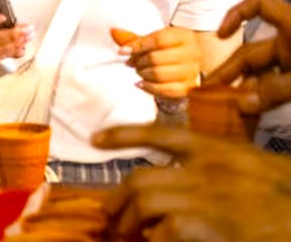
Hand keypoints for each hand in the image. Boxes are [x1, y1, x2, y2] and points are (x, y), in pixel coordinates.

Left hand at [92, 124, 290, 240]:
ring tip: (125, 232)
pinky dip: (156, 237)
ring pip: (146, 202)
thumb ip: (211, 167)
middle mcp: (204, 170)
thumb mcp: (248, 164)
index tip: (95, 140)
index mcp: (214, 149)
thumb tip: (172, 180)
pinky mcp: (214, 227)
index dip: (122, 136)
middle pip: (140, 178)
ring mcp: (207, 198)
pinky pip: (167, 230)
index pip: (157, 135)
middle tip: (109, 215)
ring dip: (130, 221)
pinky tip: (156, 240)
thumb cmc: (283, 189)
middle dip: (118, 199)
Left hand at [111, 26, 199, 98]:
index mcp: (183, 35)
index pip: (158, 40)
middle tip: (131, 62)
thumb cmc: (167, 49)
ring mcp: (192, 71)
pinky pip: (166, 90)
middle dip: (139, 62)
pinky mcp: (190, 87)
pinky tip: (140, 83)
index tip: (122, 51)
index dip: (138, 46)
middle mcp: (192, 52)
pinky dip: (149, 87)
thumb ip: (134, 38)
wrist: (187, 64)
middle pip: (157, 58)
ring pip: (160, 75)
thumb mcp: (154, 39)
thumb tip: (113, 32)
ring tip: (138, 71)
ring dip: (143, 74)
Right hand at [205, 0, 290, 112]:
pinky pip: (277, 82)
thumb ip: (274, 91)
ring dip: (246, 87)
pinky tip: (252, 110)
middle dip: (230, 71)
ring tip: (228, 105)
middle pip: (253, 50)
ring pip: (265, 70)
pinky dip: (263, 94)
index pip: (261, 3)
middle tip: (210, 91)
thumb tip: (240, 104)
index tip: (221, 33)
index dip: (237, 13)